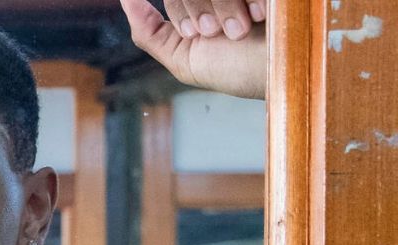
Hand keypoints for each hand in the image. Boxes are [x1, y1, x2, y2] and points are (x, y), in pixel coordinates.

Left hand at [120, 0, 267, 98]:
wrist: (284, 71)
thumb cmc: (237, 70)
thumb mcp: (184, 58)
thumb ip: (150, 31)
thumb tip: (126, 0)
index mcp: (200, 3)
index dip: (182, 15)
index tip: (201, 35)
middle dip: (202, 10)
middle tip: (225, 33)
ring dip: (224, 5)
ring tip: (244, 27)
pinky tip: (261, 14)